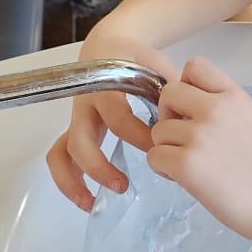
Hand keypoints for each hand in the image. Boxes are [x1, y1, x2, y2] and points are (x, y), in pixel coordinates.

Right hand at [46, 35, 175, 210]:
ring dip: (74, 180)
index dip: (138, 135)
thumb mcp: (156, 68)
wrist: (107, 48)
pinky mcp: (74, 131)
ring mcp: (77, 119)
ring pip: (63, 151)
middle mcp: (86, 105)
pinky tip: (87, 200)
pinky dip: (68, 180)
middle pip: (81, 138)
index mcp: (107, 86)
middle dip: (99, 165)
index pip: (118, 116)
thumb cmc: (137, 61)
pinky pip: (60, 157)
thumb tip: (191, 120)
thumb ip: (172, 90)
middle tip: (123, 185)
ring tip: (91, 203)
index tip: (160, 148)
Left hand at [148, 57, 251, 243]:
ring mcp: (199, 136)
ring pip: (157, 130)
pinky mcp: (186, 164)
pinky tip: (185, 178)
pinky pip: (154, 156)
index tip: (195, 109)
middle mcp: (216, 109)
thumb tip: (182, 108)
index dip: (187, 86)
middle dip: (169, 116)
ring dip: (167, 148)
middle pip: (168, 94)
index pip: (195, 66)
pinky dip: (164, 169)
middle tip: (185, 139)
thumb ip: (220, 107)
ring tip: (191, 164)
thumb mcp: (248, 120)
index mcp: (234, 96)